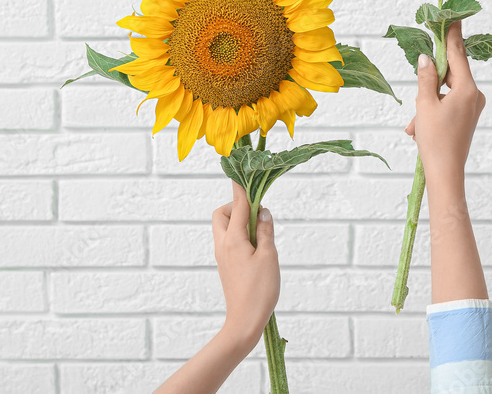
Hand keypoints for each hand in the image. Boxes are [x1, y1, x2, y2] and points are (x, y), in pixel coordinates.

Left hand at [212, 181, 279, 353]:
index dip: (241, 187)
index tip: (242, 170)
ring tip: (260, 233)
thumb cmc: (260, 290)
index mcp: (233, 239)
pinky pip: (228, 240)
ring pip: (223, 227)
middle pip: (221, 214)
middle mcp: (222, 244)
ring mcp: (222, 255)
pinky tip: (256, 247)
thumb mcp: (269, 256)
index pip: (237, 205)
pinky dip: (239, 235)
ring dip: (238, 221)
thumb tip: (263, 211)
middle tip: (257, 214)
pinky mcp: (225, 265)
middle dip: (236, 206)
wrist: (244, 321)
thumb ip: (266, 230)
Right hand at [404, 19, 486, 189]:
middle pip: (450, 73)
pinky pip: (448, 104)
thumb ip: (425, 78)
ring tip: (415, 122)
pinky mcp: (468, 117)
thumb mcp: (425, 104)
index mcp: (468, 88)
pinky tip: (419, 127)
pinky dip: (433, 111)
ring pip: (446, 91)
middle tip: (419, 89)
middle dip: (430, 81)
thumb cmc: (435, 140)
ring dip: (427, 101)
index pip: (457, 53)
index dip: (452, 34)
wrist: (446, 174)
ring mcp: (473, 107)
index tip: (452, 16)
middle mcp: (475, 95)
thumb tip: (426, 58)